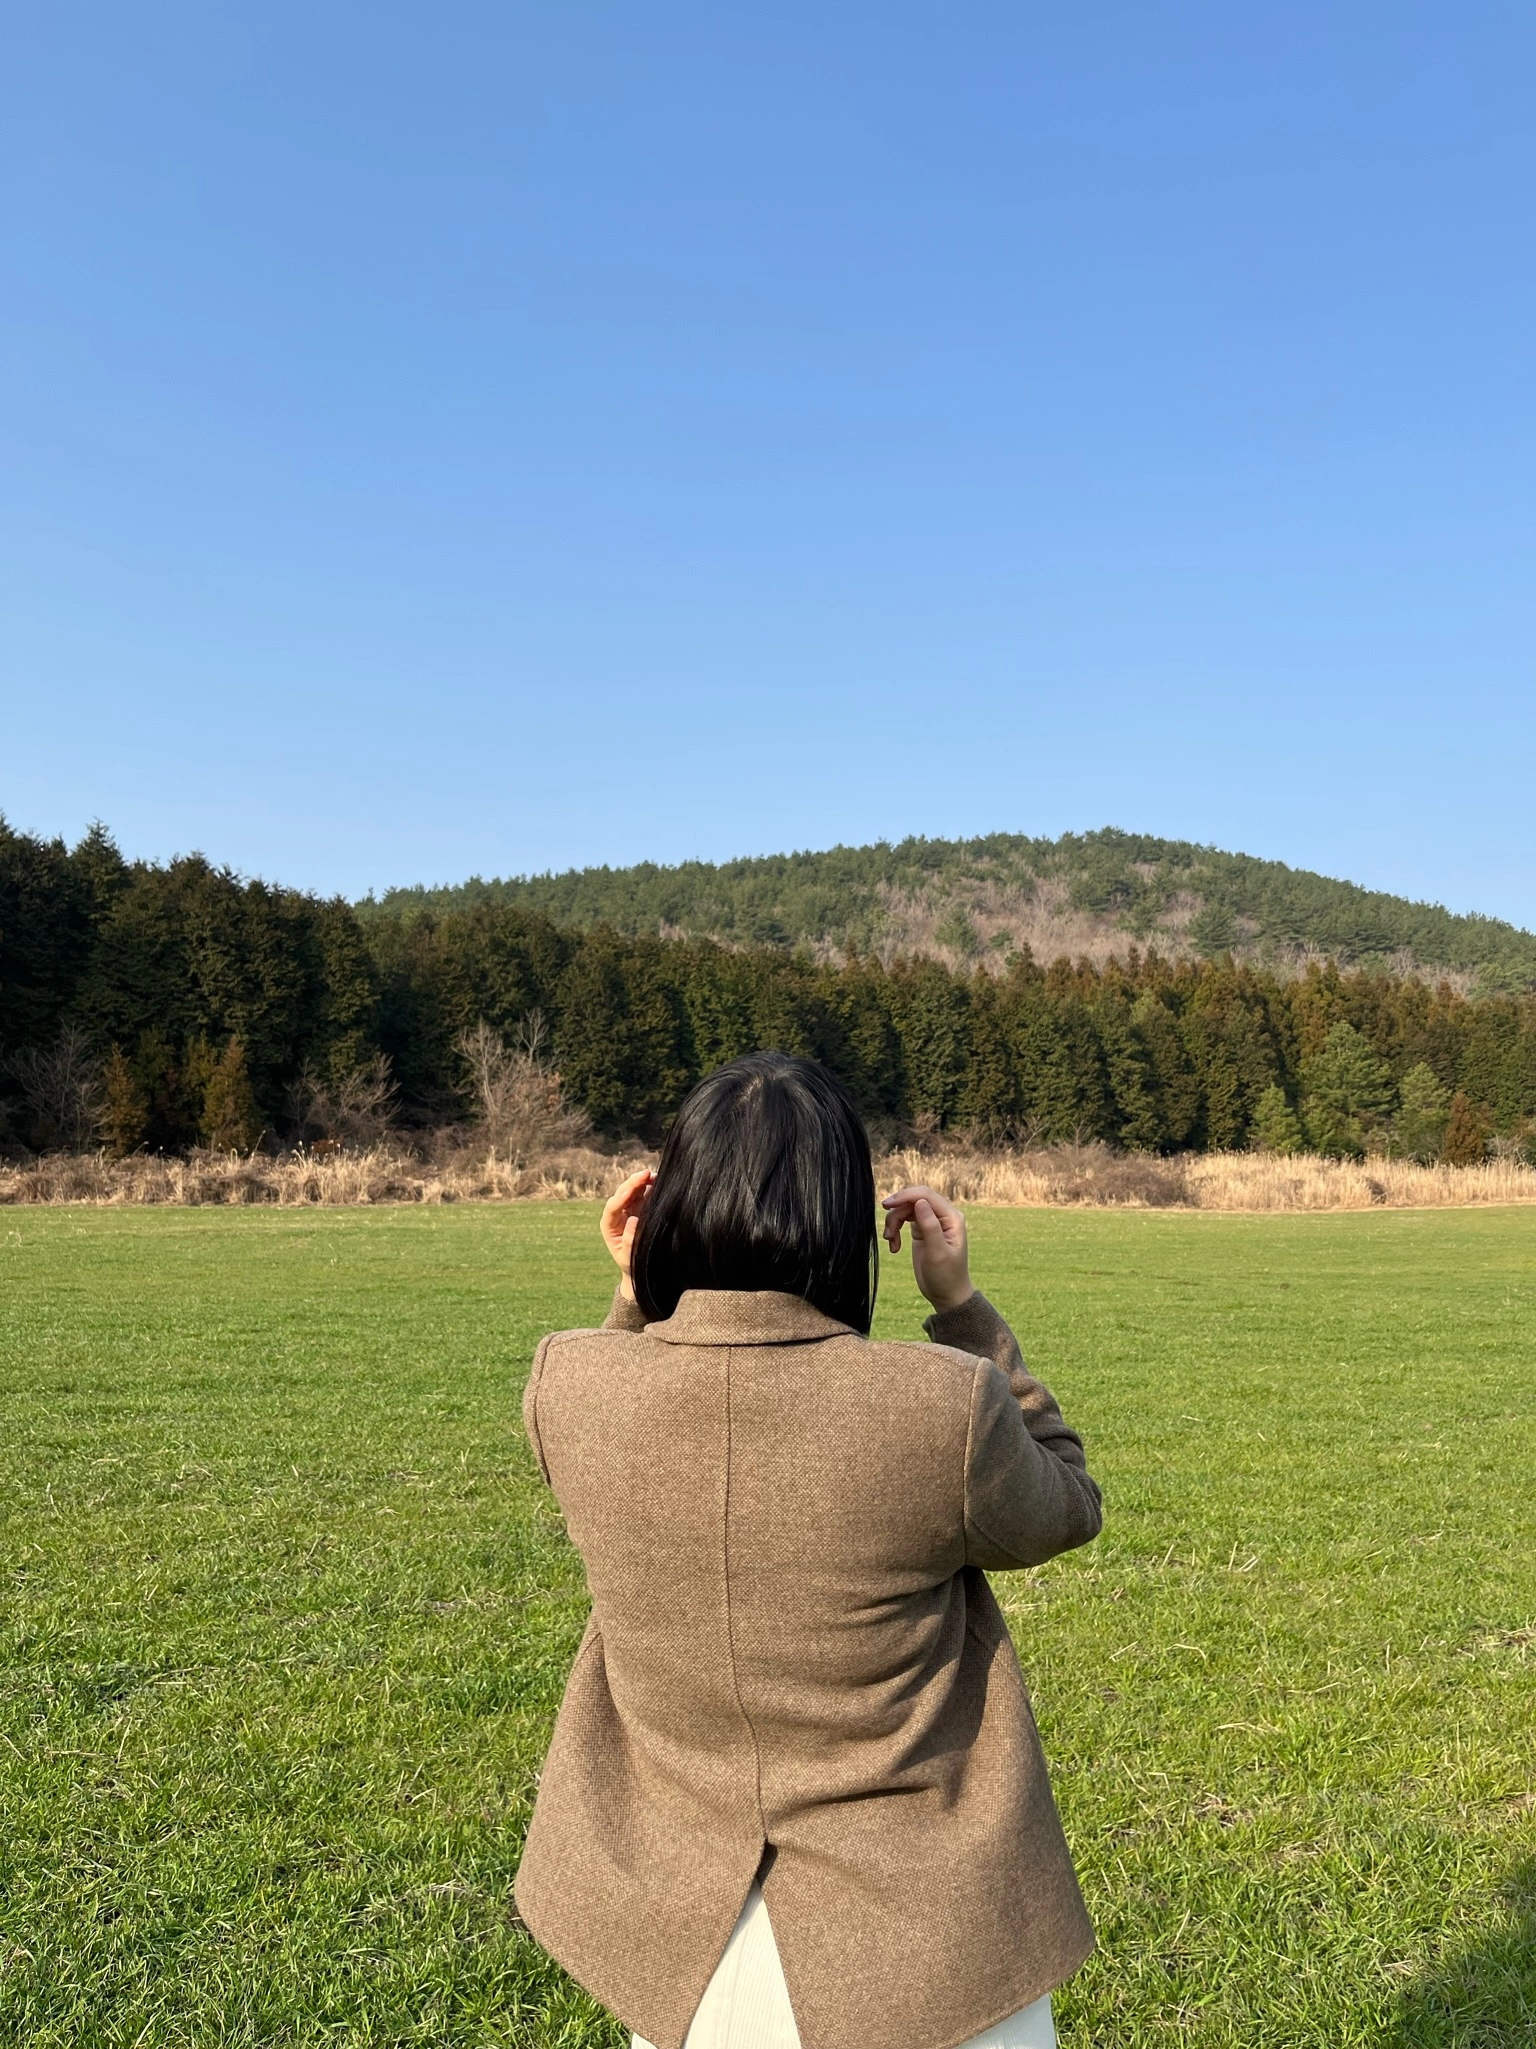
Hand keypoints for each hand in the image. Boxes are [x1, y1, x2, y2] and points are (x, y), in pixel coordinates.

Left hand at [601, 1168, 654, 1301]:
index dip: (623, 1195)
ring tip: (653, 1175)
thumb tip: (632, 1219)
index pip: (613, 1206)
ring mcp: (628, 1209)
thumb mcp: (629, 1257)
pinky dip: (649, 1187)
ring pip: (632, 1191)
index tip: (633, 1187)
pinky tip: (657, 1180)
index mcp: (609, 1225)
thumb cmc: (632, 1264)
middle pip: (622, 1193)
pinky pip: (643, 1194)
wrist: (638, 1269)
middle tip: (646, 1173)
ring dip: (642, 1181)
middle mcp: (617, 1214)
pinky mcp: (640, 1208)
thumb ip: (630, 1240)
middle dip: (633, 1182)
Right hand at [880, 1184, 973, 1313]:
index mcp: (951, 1218)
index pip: (925, 1196)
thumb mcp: (938, 1253)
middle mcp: (942, 1216)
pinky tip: (894, 1246)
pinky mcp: (921, 1230)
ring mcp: (931, 1222)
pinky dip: (895, 1230)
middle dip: (897, 1212)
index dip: (905, 1196)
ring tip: (891, 1242)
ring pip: (905, 1210)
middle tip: (887, 1233)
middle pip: (913, 1200)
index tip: (886, 1205)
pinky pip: (903, 1220)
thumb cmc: (946, 1276)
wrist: (946, 1295)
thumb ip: (930, 1226)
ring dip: (893, 1223)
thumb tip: (920, 1202)